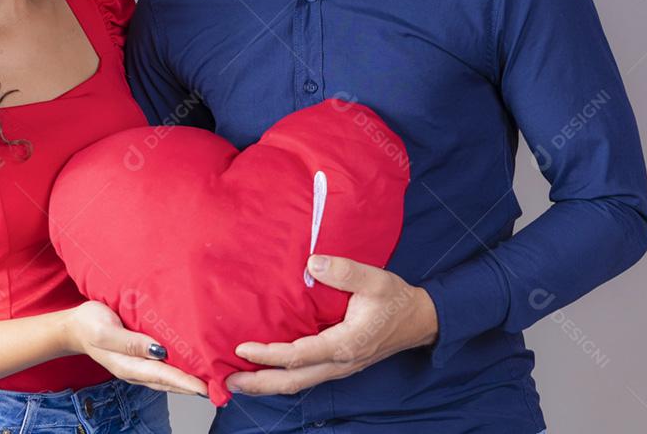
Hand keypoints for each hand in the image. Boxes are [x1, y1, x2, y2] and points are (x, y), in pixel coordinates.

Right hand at [62, 300, 207, 395]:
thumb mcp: (106, 331)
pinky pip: (164, 366)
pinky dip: (180, 368)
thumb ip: (130, 343)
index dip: (185, 382)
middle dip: (195, 385)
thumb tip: (158, 351)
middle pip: (170, 382)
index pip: (163, 376)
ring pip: (169, 377)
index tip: (206, 387)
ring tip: (214, 379)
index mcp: (128, 366)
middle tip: (220, 386)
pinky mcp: (141, 356)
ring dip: (190, 379)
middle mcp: (137, 370)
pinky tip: (193, 364)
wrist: (74, 326)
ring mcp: (139, 365)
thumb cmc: (89, 324)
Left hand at [225, 255, 438, 395]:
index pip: (299, 356)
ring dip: (268, 384)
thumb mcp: (374, 279)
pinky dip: (283, 377)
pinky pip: (307, 376)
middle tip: (228, 380)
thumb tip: (313, 263)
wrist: (419, 320)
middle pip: (294, 381)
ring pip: (299, 383)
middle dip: (260, 383)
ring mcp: (339, 367)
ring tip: (239, 380)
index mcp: (345, 344)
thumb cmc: (395, 299)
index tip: (243, 348)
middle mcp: (340, 362)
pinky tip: (268, 370)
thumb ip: (345, 271)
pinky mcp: (338, 364)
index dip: (269, 355)